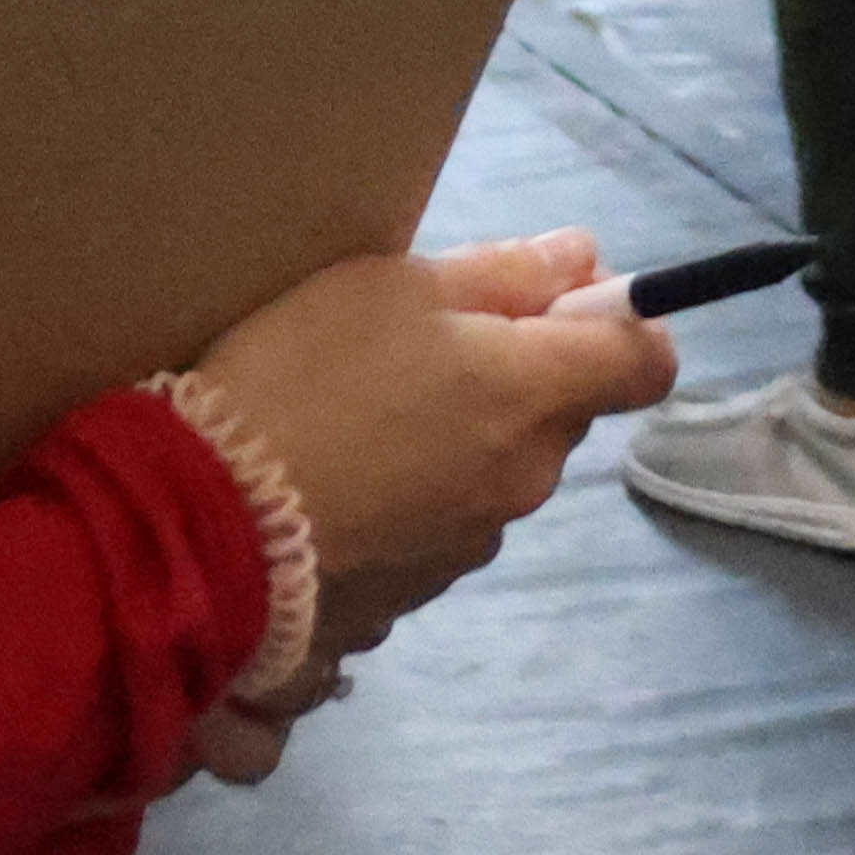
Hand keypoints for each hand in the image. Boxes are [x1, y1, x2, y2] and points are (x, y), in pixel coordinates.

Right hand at [181, 228, 680, 680]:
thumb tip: (585, 261)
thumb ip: (505, 274)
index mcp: (533, 396)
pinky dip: (415, 496)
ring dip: (463, 439)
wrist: (206, 526)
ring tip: (364, 417)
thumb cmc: (303, 377)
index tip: (562, 302)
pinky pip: (443, 523)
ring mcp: (473, 544)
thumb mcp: (393, 289)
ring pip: (499, 470)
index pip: (648, 364)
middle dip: (519, 377)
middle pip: (562, 415)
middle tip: (422, 347)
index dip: (621, 325)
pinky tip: (343, 480)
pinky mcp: (419, 593)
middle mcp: (526, 478)